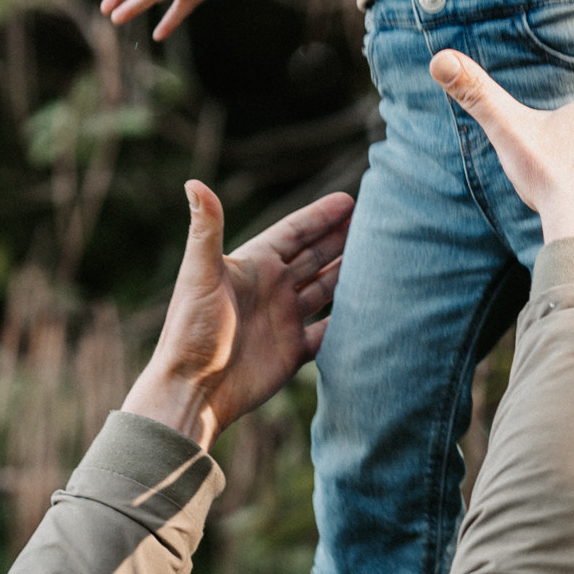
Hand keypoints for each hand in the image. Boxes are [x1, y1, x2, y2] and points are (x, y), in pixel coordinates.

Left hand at [123, 183, 354, 451]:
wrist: (194, 390)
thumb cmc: (192, 331)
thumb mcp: (200, 275)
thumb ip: (206, 230)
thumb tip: (194, 183)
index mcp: (253, 266)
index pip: (293, 232)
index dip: (319, 216)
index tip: (349, 200)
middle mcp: (271, 289)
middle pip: (314, 256)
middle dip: (342, 238)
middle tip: (377, 222)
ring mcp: (284, 319)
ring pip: (326, 289)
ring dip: (350, 273)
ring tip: (382, 258)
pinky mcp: (293, 351)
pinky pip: (328, 330)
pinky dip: (348, 320)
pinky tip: (372, 308)